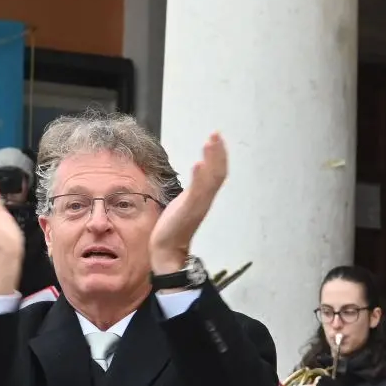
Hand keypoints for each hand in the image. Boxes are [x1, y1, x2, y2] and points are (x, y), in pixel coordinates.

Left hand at [151, 132, 228, 273]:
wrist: (167, 251)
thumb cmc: (173, 228)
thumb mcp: (183, 203)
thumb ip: (191, 190)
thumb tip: (194, 176)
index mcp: (203, 197)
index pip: (216, 173)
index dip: (218, 155)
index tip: (216, 137)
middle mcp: (204, 200)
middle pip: (218, 173)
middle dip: (218, 153)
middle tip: (216, 134)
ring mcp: (197, 206)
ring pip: (210, 180)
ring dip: (211, 160)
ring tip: (210, 143)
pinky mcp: (188, 211)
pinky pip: (197, 193)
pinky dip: (199, 178)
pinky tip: (198, 165)